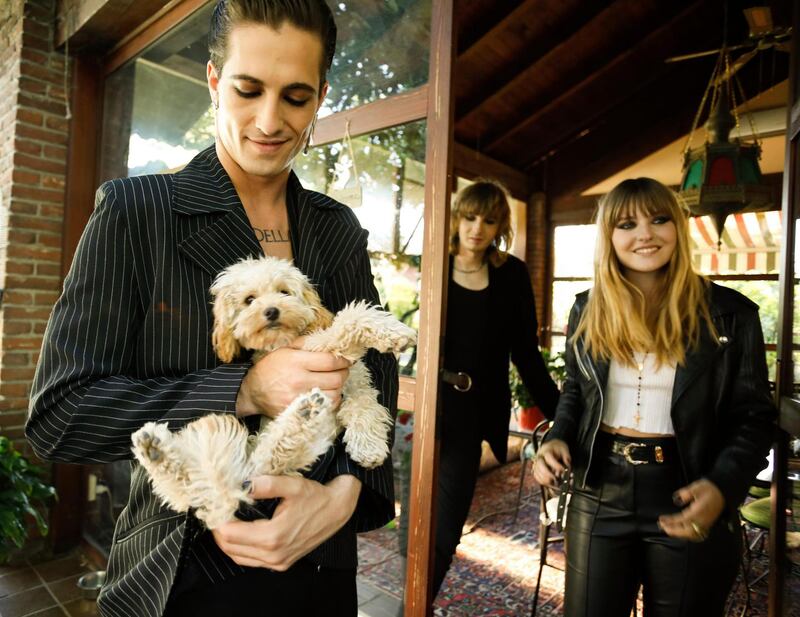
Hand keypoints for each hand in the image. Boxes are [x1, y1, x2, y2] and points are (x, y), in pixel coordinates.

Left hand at [212, 474, 360, 569]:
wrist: (337, 510)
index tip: (214, 506)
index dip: (218, 520)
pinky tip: (241, 534)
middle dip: (219, 531)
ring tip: (225, 522)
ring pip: (238, 557)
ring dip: (228, 542)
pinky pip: (251, 561)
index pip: (230, 534)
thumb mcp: (292, 485)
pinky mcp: (282, 564)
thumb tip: (244, 484)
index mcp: (273, 536)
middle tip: (216, 512)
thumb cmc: (316, 496)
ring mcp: (278, 562)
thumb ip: (267, 484)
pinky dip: (240, 550)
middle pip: (230, 548)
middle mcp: (273, 554)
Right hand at [236, 339, 349, 417]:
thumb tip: (329, 340)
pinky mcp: (300, 412)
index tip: (347, 359)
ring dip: (339, 387)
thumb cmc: (270, 368)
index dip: (343, 360)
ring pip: (335, 395)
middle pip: (336, 379)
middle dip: (344, 373)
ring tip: (335, 381)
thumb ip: (306, 344)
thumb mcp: (285, 350)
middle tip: (343, 370)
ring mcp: (299, 399)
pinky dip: (332, 401)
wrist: (252, 391)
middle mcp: (299, 380)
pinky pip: (327, 408)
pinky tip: (328, 393)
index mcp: (296, 362)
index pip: (330, 361)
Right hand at [532, 439, 570, 487]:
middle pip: (540, 466)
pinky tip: (551, 484)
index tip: (563, 470)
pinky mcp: (536, 470)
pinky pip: (537, 478)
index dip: (556, 465)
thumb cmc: (556, 448)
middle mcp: (539, 458)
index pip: (548, 457)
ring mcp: (536, 464)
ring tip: (556, 484)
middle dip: (549, 474)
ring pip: (538, 474)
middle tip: (557, 479)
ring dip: (547, 481)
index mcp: (546, 451)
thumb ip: (566, 456)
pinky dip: (544, 483)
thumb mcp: (564, 449)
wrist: (549, 447)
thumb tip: (567, 465)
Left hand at [658, 478, 725, 541]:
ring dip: (679, 533)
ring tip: (667, 529)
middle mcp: (703, 520)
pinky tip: (678, 531)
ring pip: (692, 534)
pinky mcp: (707, 525)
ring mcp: (706, 523)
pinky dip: (686, 534)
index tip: (662, 519)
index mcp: (700, 511)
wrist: (723, 492)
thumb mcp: (697, 486)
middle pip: (688, 531)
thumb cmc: (709, 489)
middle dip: (674, 530)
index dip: (672, 521)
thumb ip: (686, 492)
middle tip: (662, 526)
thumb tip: (678, 498)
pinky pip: (696, 534)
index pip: (684, 519)